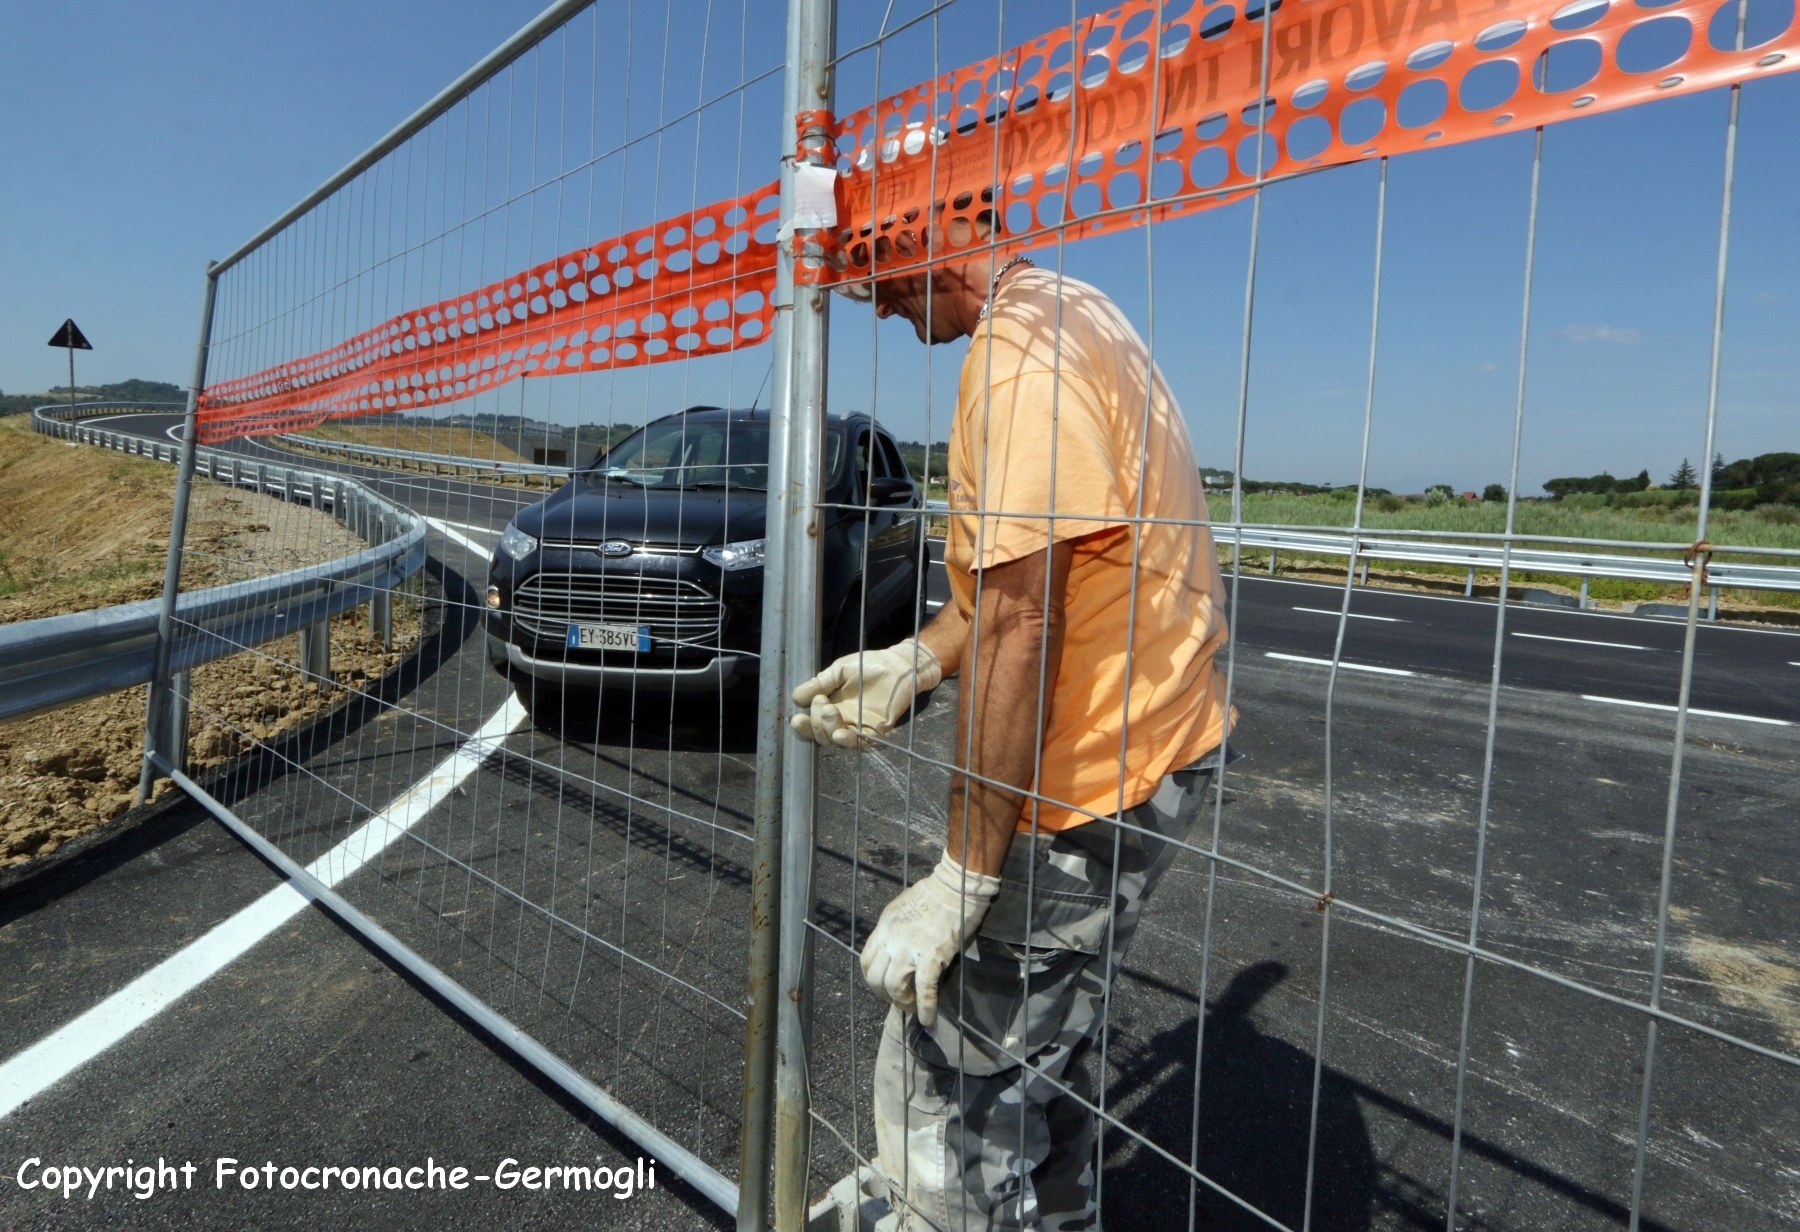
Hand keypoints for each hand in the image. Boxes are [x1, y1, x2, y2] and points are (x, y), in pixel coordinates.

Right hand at [790, 638, 941, 748]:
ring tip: (829, 712)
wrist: (897, 664)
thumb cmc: (868, 665)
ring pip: (837, 741)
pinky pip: (860, 742)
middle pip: (821, 735)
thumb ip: (819, 683)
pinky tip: (840, 734)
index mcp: (830, 707)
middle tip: (823, 703)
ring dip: (828, 730)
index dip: (803, 726)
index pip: (812, 724)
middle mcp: (842, 720)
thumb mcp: (838, 671)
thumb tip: (795, 698)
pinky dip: (848, 740)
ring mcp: (859, 726)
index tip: (797, 718)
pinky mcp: (875, 730)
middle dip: (816, 722)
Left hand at [859, 854, 999, 1025]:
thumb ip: (896, 927)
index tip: (882, 985)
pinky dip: (925, 1008)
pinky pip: (924, 989)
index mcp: (884, 926)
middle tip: (897, 999)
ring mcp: (910, 948)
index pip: (866, 959)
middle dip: (883, 994)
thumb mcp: (903, 906)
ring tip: (911, 1007)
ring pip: (894, 986)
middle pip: (875, 977)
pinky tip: (928, 1019)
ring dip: (901, 1002)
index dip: (872, 978)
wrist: (956, 885)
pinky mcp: (932, 956)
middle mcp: (891, 938)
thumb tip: (899, 945)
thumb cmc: (936, 893)